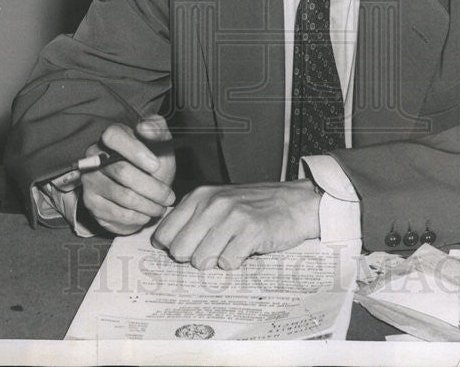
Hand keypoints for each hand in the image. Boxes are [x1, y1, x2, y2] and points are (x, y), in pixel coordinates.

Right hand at [81, 115, 175, 234]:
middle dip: (153, 188)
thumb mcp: (160, 143)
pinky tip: (147, 214)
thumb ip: (157, 129)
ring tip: (162, 206)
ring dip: (149, 205)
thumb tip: (144, 127)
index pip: (113, 137)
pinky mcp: (91, 203)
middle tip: (169, 196)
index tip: (156, 166)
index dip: (135, 151)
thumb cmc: (153, 161)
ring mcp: (90, 180)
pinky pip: (117, 214)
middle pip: (122, 172)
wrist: (143, 187)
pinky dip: (138, 217)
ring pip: (123, 196)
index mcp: (112, 136)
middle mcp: (94, 156)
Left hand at [151, 181, 320, 269]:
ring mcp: (231, 216)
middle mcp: (212, 203)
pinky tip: (246, 249)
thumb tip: (166, 247)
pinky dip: (236, 262)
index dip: (175, 248)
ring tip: (232, 247)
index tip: (190, 248)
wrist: (295, 203)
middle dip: (194, 257)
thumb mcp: (218, 203)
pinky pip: (228, 263)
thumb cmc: (254, 207)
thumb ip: (192, 219)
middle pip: (180, 251)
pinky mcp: (250, 231)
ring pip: (202, 260)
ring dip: (217, 261)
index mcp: (199, 196)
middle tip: (213, 250)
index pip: (164, 234)